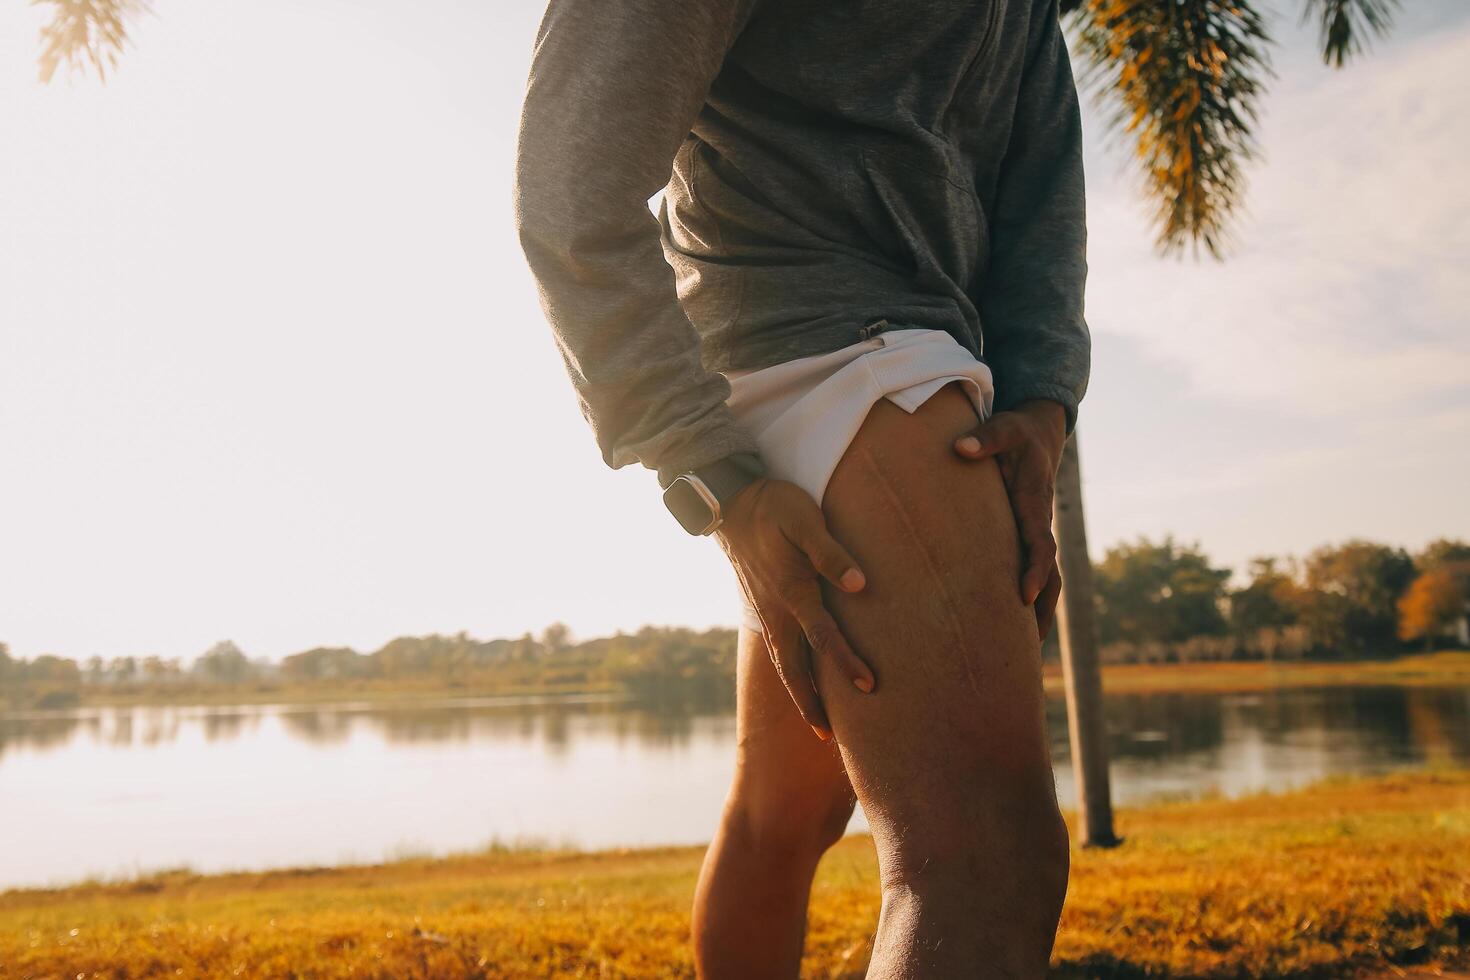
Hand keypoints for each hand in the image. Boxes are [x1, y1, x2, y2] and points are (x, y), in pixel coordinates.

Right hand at [713, 477, 874, 740]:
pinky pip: (777, 651)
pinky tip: (800, 682)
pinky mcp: (764, 609)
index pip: (824, 636)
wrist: (732, 504)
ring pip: (782, 664)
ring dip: (799, 694)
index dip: (846, 662)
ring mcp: (766, 613)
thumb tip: (860, 584)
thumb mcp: (804, 519)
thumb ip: (830, 552)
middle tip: (828, 738)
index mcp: (792, 592)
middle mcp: (777, 612)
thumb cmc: (776, 508)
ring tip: (817, 723)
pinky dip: (790, 674)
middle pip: (794, 668)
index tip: (868, 686)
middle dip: (811, 703)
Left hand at [952, 399, 1066, 642]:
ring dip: (1038, 616)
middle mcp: (1040, 527)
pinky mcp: (1024, 541)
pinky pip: (1030, 577)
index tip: (1025, 595)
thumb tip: (961, 448)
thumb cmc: (1018, 433)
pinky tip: (1009, 633)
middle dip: (1041, 610)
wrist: (1038, 435)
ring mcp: (1034, 537)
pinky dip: (1026, 605)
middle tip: (1027, 647)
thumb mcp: (1005, 428)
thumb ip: (986, 438)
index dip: (1035, 570)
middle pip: (1050, 577)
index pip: (1040, 545)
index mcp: (1036, 506)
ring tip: (1023, 657)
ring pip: (1045, 584)